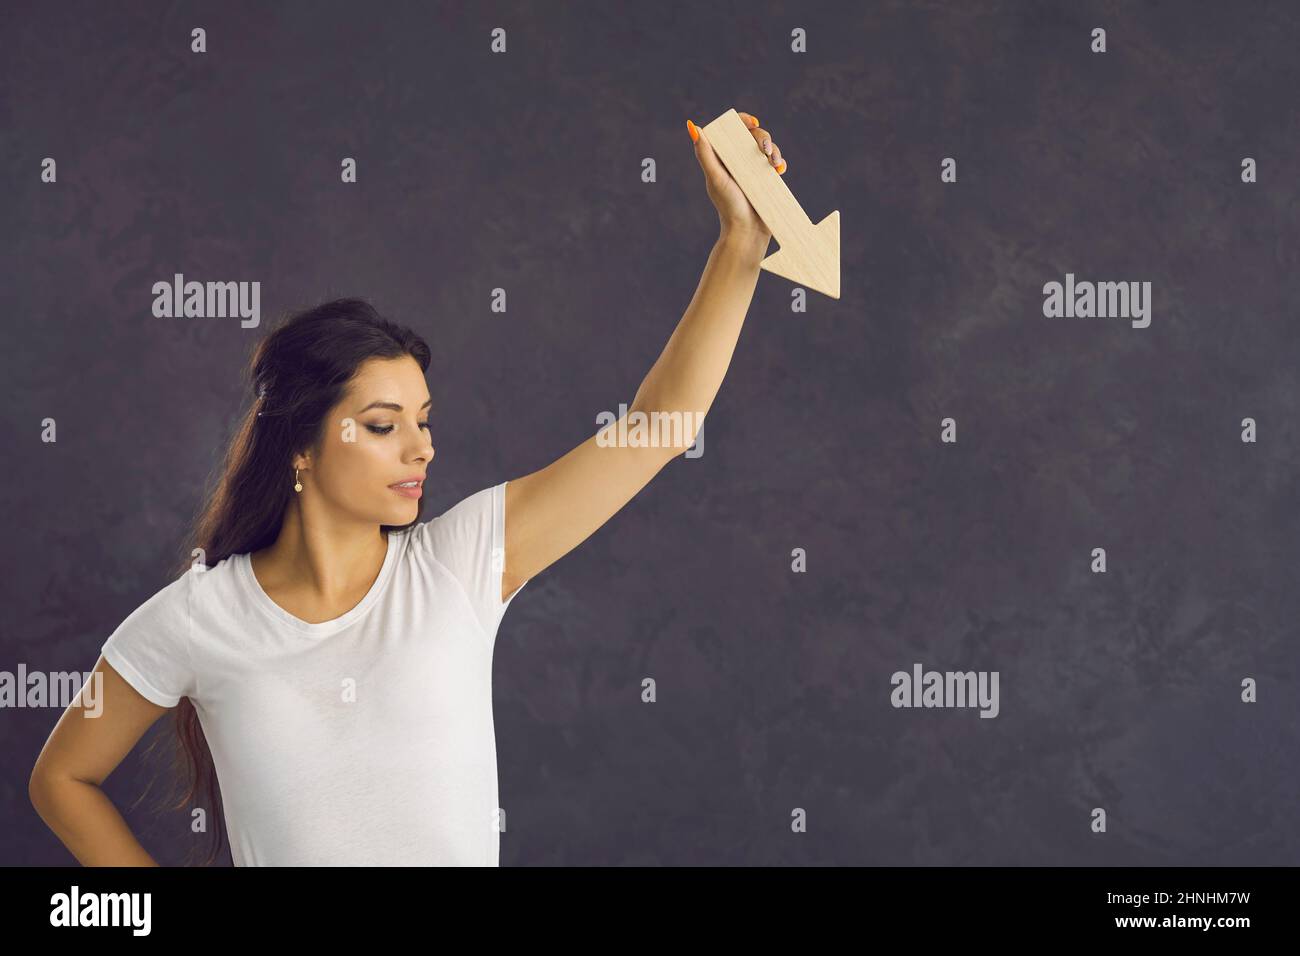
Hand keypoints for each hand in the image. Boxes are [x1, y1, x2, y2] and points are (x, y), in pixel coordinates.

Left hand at [687, 111, 784, 241]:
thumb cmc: (728, 208)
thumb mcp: (716, 179)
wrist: (747, 233)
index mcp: (723, 158)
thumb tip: (692, 126)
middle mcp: (737, 161)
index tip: (752, 123)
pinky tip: (779, 171)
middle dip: (763, 138)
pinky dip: (780, 163)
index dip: (743, 121)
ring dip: (775, 151)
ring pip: (768, 148)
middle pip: (753, 136)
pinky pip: (776, 163)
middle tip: (765, 150)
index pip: (732, 130)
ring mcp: (753, 170)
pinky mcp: (766, 180)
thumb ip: (705, 154)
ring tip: (774, 166)